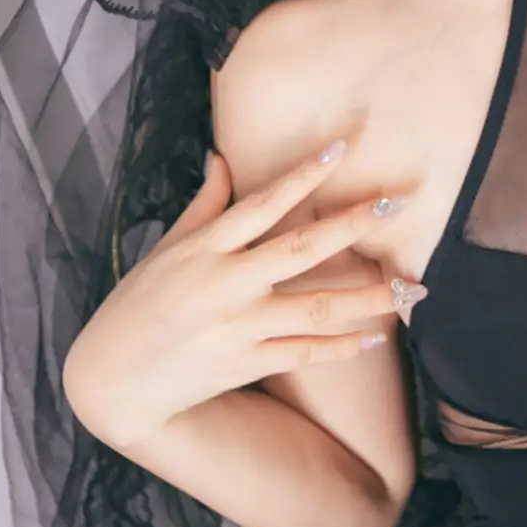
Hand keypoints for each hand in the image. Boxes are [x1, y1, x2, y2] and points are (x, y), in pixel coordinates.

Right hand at [60, 142, 406, 454]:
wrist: (113, 379)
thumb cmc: (138, 305)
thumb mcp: (166, 250)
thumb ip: (203, 205)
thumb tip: (220, 155)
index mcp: (204, 248)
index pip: (263, 202)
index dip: (304, 173)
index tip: (343, 146)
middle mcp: (225, 283)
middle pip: (302, 248)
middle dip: (354, 223)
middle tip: (399, 203)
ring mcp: (239, 326)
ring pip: (318, 307)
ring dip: (371, 296)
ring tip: (414, 287)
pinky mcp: (246, 363)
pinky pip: (307, 352)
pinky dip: (344, 347)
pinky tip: (378, 337)